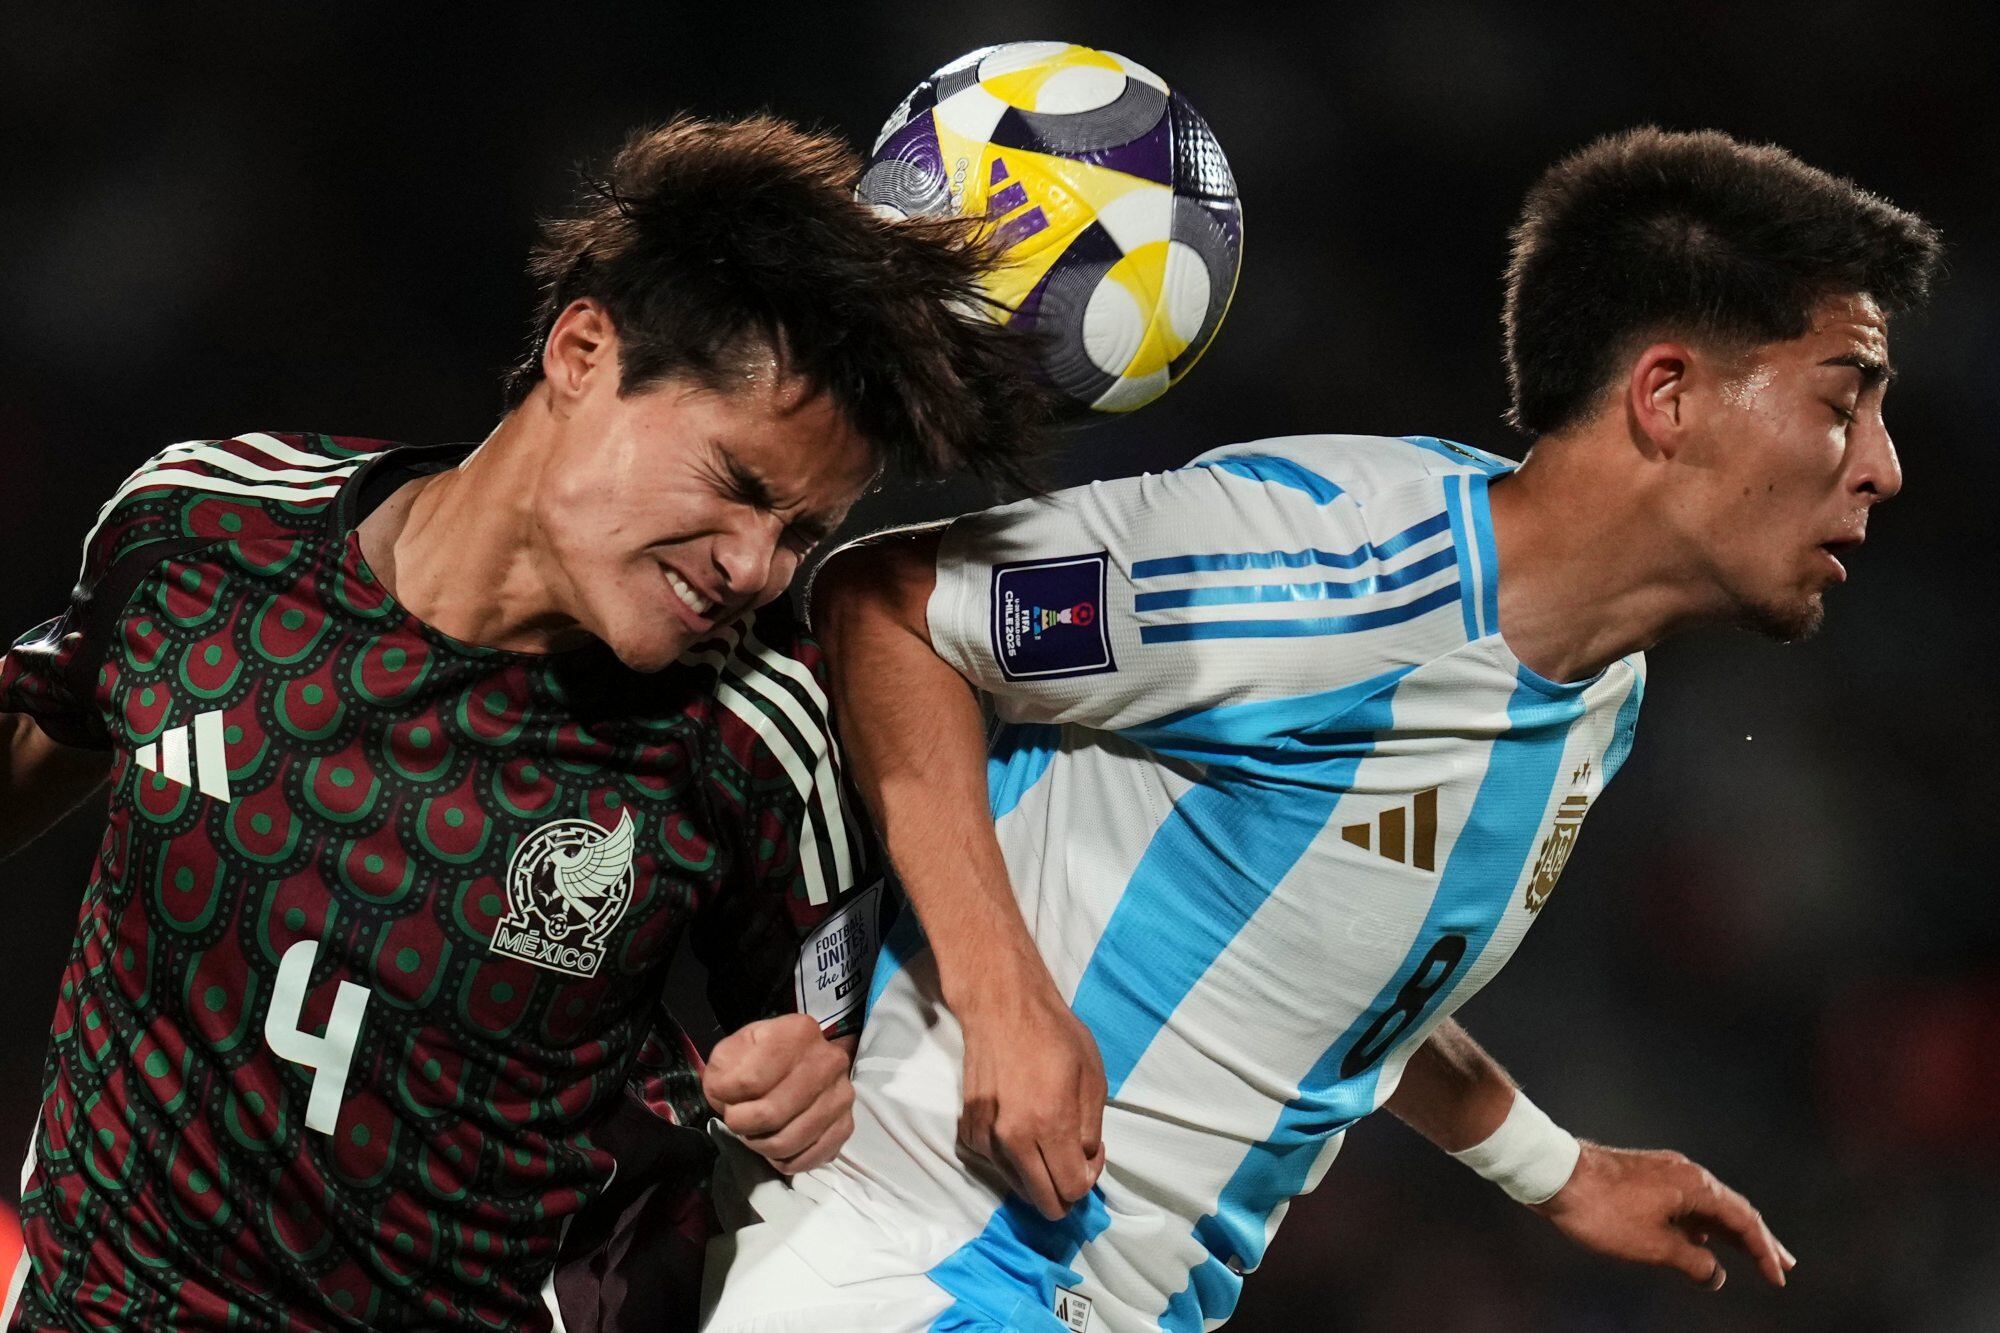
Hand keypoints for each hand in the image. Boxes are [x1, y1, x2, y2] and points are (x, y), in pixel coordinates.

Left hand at [702, 1014, 855, 1174]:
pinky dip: (785, 1161)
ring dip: (760, 1145)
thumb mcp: (735, 1048)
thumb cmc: (762, 1056)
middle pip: (772, 1113)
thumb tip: (725, 1097)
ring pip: (788, 1141)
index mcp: (799, 1033)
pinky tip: (776, 1147)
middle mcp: (829, 1061)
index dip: (725, 1095)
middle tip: (736, 1119)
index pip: (751, 1080)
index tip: (720, 1094)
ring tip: (754, 1133)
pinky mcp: (846, 1124)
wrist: (801, 1061)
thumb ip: (723, 1068)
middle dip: (741, 1124)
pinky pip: (809, 1158)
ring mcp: (841, 1095)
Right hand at [955, 960, 1106, 1220]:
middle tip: (1071, 1159)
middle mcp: (1014, 1138)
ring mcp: (987, 1136)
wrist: (1002, 1007)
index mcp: (1050, 1124)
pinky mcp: (969, 1129)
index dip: (1089, 1178)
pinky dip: (1012, 1159)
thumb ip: (1091, 1129)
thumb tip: (1084, 1161)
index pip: (1072, 1189)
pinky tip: (1021, 1132)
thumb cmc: (1054, 1035)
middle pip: (1044, 1201)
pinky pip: (995, 1165)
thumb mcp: (1092, 1077)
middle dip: (1064, 1191)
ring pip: (1018, 1187)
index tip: (1091, 1152)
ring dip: (1038, 1174)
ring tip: (1047, 1139)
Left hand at [1531, 1142, 1796, 1289]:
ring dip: (1728, 1232)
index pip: (1744, 1219)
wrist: (1554, 1173)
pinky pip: (1685, 1202)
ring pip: (1707, 1205)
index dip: (1764, 1250)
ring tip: (1750, 1255)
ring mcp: (1664, 1172)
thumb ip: (1692, 1261)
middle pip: (1732, 1209)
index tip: (1778, 1277)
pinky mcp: (1645, 1176)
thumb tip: (1715, 1275)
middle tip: (1784, 1265)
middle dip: (1757, 1240)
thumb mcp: (1652, 1245)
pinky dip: (1700, 1225)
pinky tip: (1700, 1243)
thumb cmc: (1602, 1210)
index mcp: (1695, 1184)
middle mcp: (1685, 1172)